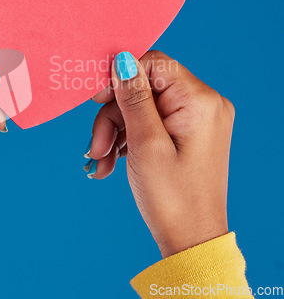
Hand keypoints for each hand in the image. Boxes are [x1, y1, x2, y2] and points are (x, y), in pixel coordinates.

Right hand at [87, 50, 234, 257]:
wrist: (190, 240)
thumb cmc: (173, 198)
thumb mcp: (145, 143)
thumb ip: (134, 98)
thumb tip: (123, 59)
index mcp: (199, 101)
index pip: (153, 64)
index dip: (120, 77)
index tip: (95, 99)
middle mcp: (203, 104)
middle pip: (143, 89)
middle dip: (114, 116)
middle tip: (97, 146)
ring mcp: (195, 119)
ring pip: (141, 107)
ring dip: (116, 132)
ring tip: (101, 161)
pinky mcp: (186, 132)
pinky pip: (149, 123)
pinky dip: (127, 139)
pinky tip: (112, 162)